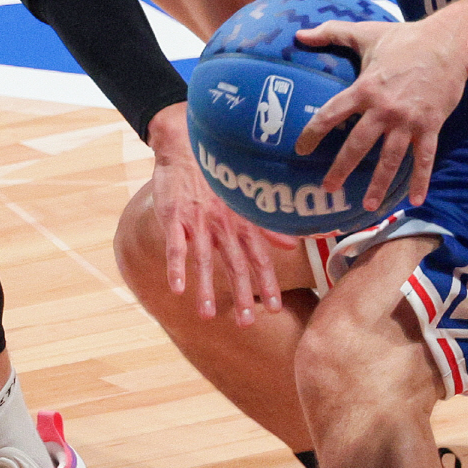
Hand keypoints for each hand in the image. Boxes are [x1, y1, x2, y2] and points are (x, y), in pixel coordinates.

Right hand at [146, 104, 293, 324]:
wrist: (185, 146)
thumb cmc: (215, 178)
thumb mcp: (243, 201)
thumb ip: (266, 227)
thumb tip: (292, 246)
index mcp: (242, 223)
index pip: (260, 258)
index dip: (268, 283)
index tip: (275, 308)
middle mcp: (224, 224)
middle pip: (235, 264)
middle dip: (241, 294)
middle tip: (246, 322)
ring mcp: (199, 221)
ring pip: (205, 259)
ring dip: (206, 287)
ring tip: (207, 315)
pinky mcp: (175, 216)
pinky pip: (176, 245)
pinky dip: (176, 267)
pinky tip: (177, 287)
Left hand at [293, 19, 466, 209]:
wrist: (448, 43)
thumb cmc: (404, 39)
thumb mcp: (366, 32)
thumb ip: (331, 32)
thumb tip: (299, 32)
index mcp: (364, 88)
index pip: (331, 114)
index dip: (313, 133)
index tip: (300, 150)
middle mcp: (384, 109)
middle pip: (358, 145)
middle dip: (341, 168)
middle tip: (328, 188)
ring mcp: (408, 121)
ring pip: (390, 159)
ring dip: (379, 184)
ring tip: (368, 206)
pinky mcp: (430, 126)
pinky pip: (424, 158)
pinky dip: (421, 180)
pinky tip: (416, 200)